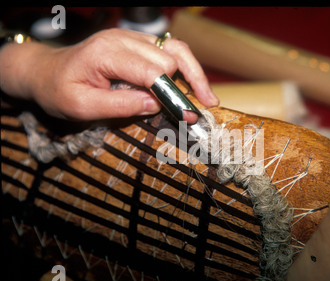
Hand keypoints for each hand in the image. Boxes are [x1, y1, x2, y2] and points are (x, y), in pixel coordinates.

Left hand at [0, 28, 218, 121]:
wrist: (46, 72)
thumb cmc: (59, 90)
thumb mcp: (81, 106)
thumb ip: (119, 105)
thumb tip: (156, 105)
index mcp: (107, 52)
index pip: (152, 71)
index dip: (173, 95)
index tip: (188, 117)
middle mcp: (124, 39)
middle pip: (170, 57)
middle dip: (187, 86)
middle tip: (197, 113)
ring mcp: (132, 39)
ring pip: (176, 49)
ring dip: (194, 73)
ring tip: (207, 97)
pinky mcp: (138, 44)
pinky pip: (169, 50)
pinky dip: (185, 68)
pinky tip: (193, 86)